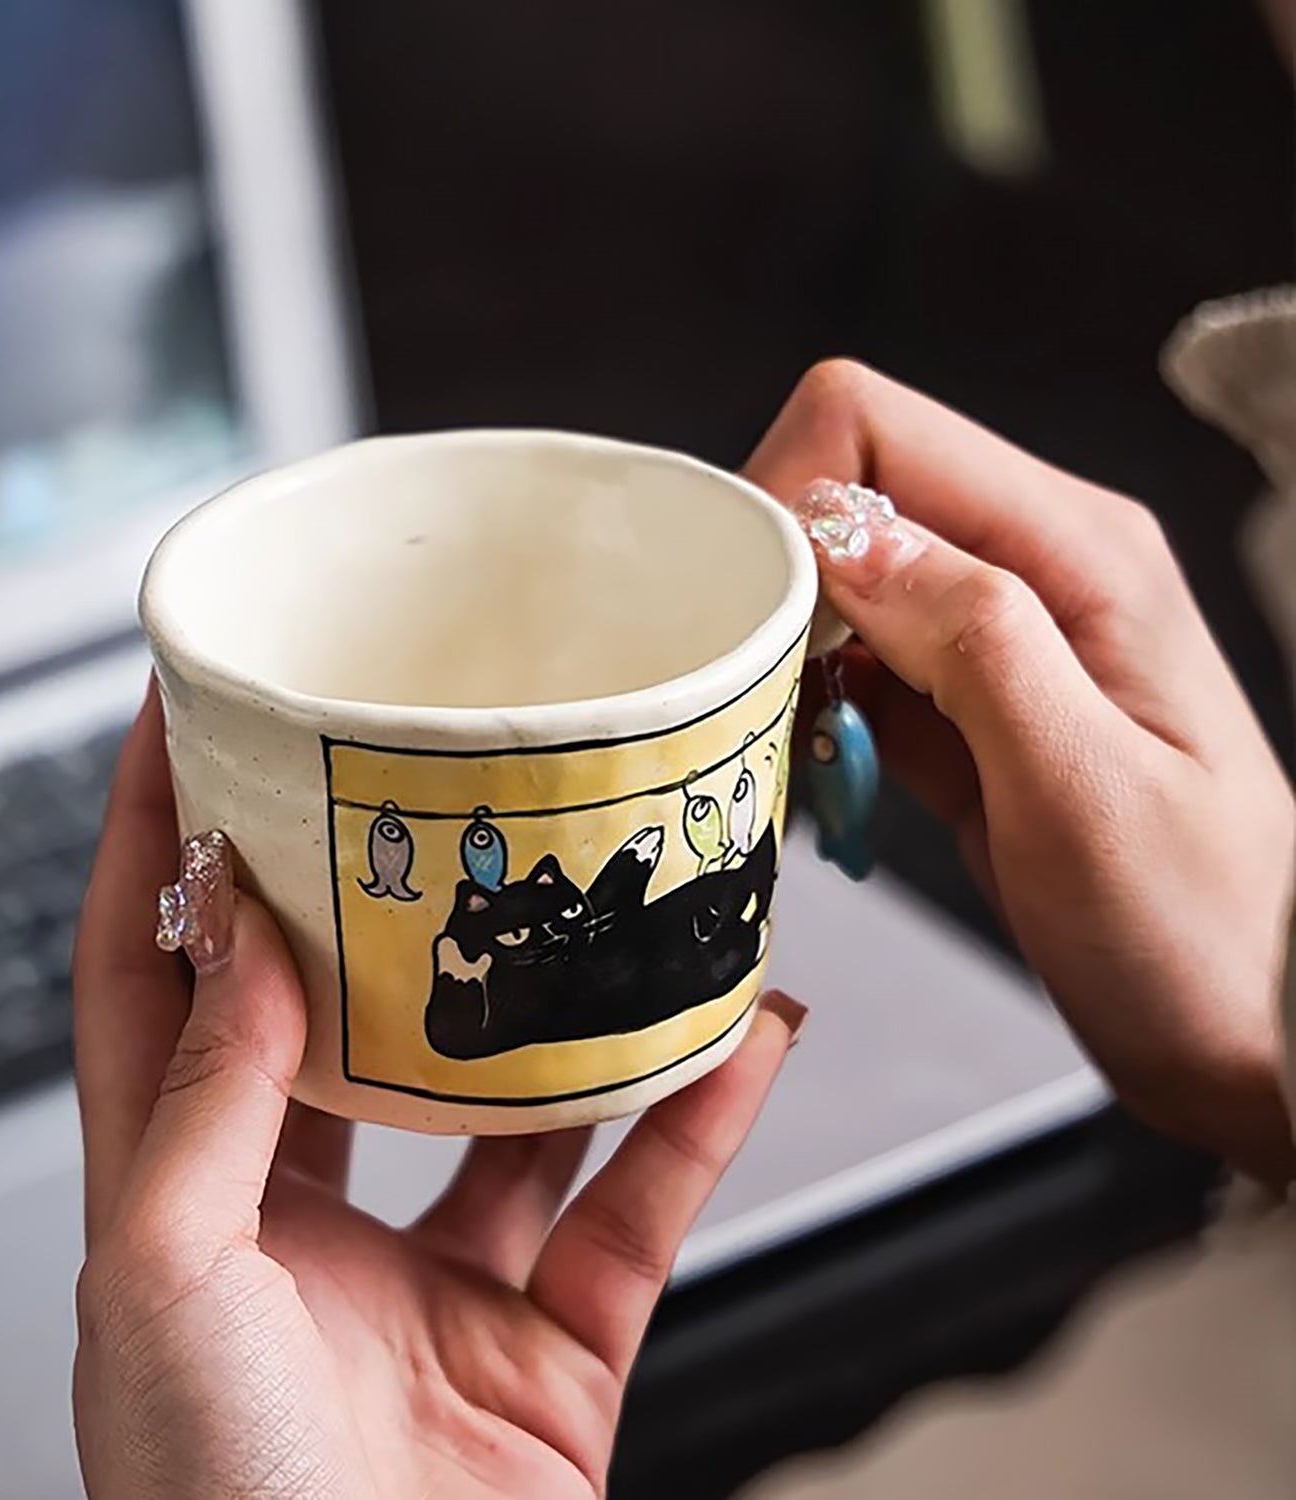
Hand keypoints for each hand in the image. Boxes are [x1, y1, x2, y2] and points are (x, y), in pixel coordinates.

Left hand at [71, 691, 804, 1499]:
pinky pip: (639, 1204)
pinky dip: (696, 1120)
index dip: (162, 845)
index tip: (189, 717)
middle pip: (352, 1019)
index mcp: (186, 1206)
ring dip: (580, 1007)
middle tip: (438, 786)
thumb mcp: (165, 1286)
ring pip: (523, 1103)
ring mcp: (434, 1283)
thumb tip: (241, 932)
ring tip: (626, 892)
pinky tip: (742, 1037)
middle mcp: (307, 1227)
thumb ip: (207, 1101)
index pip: (154, 979)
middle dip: (393, 903)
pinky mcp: (551, 1345)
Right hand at [748, 361, 1294, 1186]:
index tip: (745, 610)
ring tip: (792, 745)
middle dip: (773, 578)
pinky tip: (819, 773)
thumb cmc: (1200, 931)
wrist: (1246, 1034)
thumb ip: (971, 638)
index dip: (784, 496)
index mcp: (1078, 551)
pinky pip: (854, 666)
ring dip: (786, 651)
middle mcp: (1035, 569)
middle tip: (753, 689)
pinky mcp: (965, 707)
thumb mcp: (1082, 785)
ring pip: (836, 582)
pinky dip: (810, 709)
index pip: (877, 430)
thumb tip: (841, 538)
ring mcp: (997, 639)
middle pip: (844, 491)